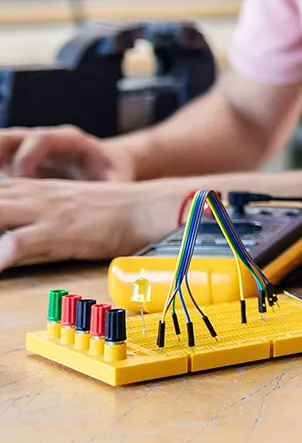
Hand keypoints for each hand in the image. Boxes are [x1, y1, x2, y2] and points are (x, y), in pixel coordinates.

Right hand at [0, 125, 136, 181]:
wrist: (107, 167)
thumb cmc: (111, 174)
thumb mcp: (116, 179)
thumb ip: (112, 187)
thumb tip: (111, 200)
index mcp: (68, 140)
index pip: (41, 139)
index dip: (27, 157)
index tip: (22, 180)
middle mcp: (42, 140)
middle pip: (10, 136)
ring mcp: (25, 149)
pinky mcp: (15, 162)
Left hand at [0, 179, 178, 270]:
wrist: (146, 205)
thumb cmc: (109, 210)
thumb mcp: (63, 201)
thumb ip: (31, 206)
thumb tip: (8, 231)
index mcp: (29, 187)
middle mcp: (30, 195)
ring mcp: (43, 212)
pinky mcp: (58, 230)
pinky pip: (17, 243)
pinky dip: (0, 256)